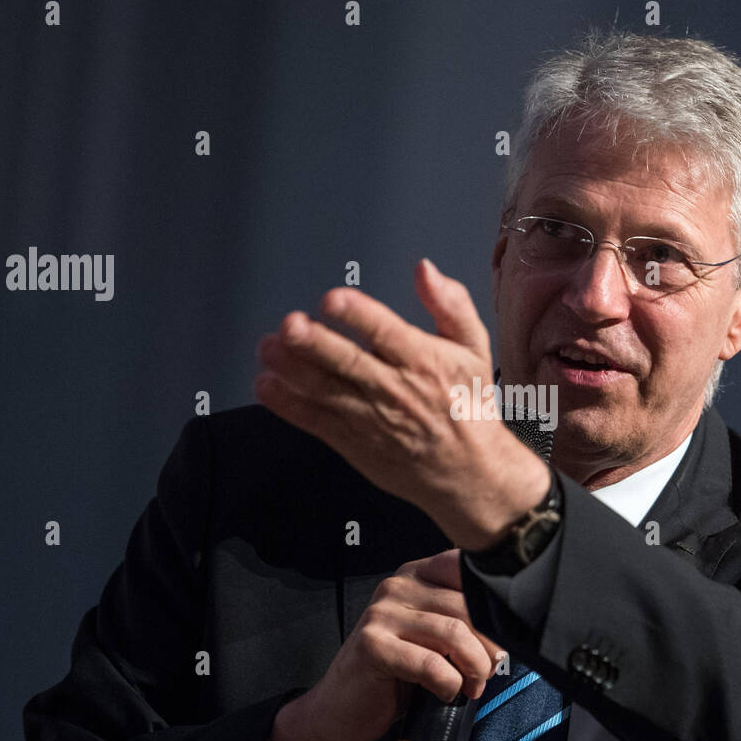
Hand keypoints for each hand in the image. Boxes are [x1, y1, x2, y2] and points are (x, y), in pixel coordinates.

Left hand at [253, 259, 549, 550]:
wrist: (467, 471)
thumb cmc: (467, 405)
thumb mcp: (474, 348)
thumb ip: (450, 304)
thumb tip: (425, 270)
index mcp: (423, 361)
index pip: (387, 333)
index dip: (358, 315)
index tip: (333, 300)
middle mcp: (394, 389)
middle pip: (347, 363)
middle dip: (314, 343)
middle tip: (291, 325)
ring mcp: (370, 418)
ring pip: (323, 391)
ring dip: (290, 369)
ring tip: (269, 347)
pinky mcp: (352, 440)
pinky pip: (313, 420)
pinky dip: (286, 404)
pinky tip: (267, 384)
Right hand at [257, 549, 502, 740]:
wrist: (339, 711)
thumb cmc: (393, 676)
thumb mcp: (431, 637)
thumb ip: (461, 619)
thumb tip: (513, 626)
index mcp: (414, 575)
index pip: (466, 569)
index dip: (495, 602)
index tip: (509, 633)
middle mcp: (397, 586)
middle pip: (467, 604)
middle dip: (490, 645)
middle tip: (490, 671)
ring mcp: (381, 614)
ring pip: (454, 632)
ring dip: (474, 667)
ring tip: (472, 686)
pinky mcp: (372, 645)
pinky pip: (431, 664)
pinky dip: (449, 684)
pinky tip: (446, 693)